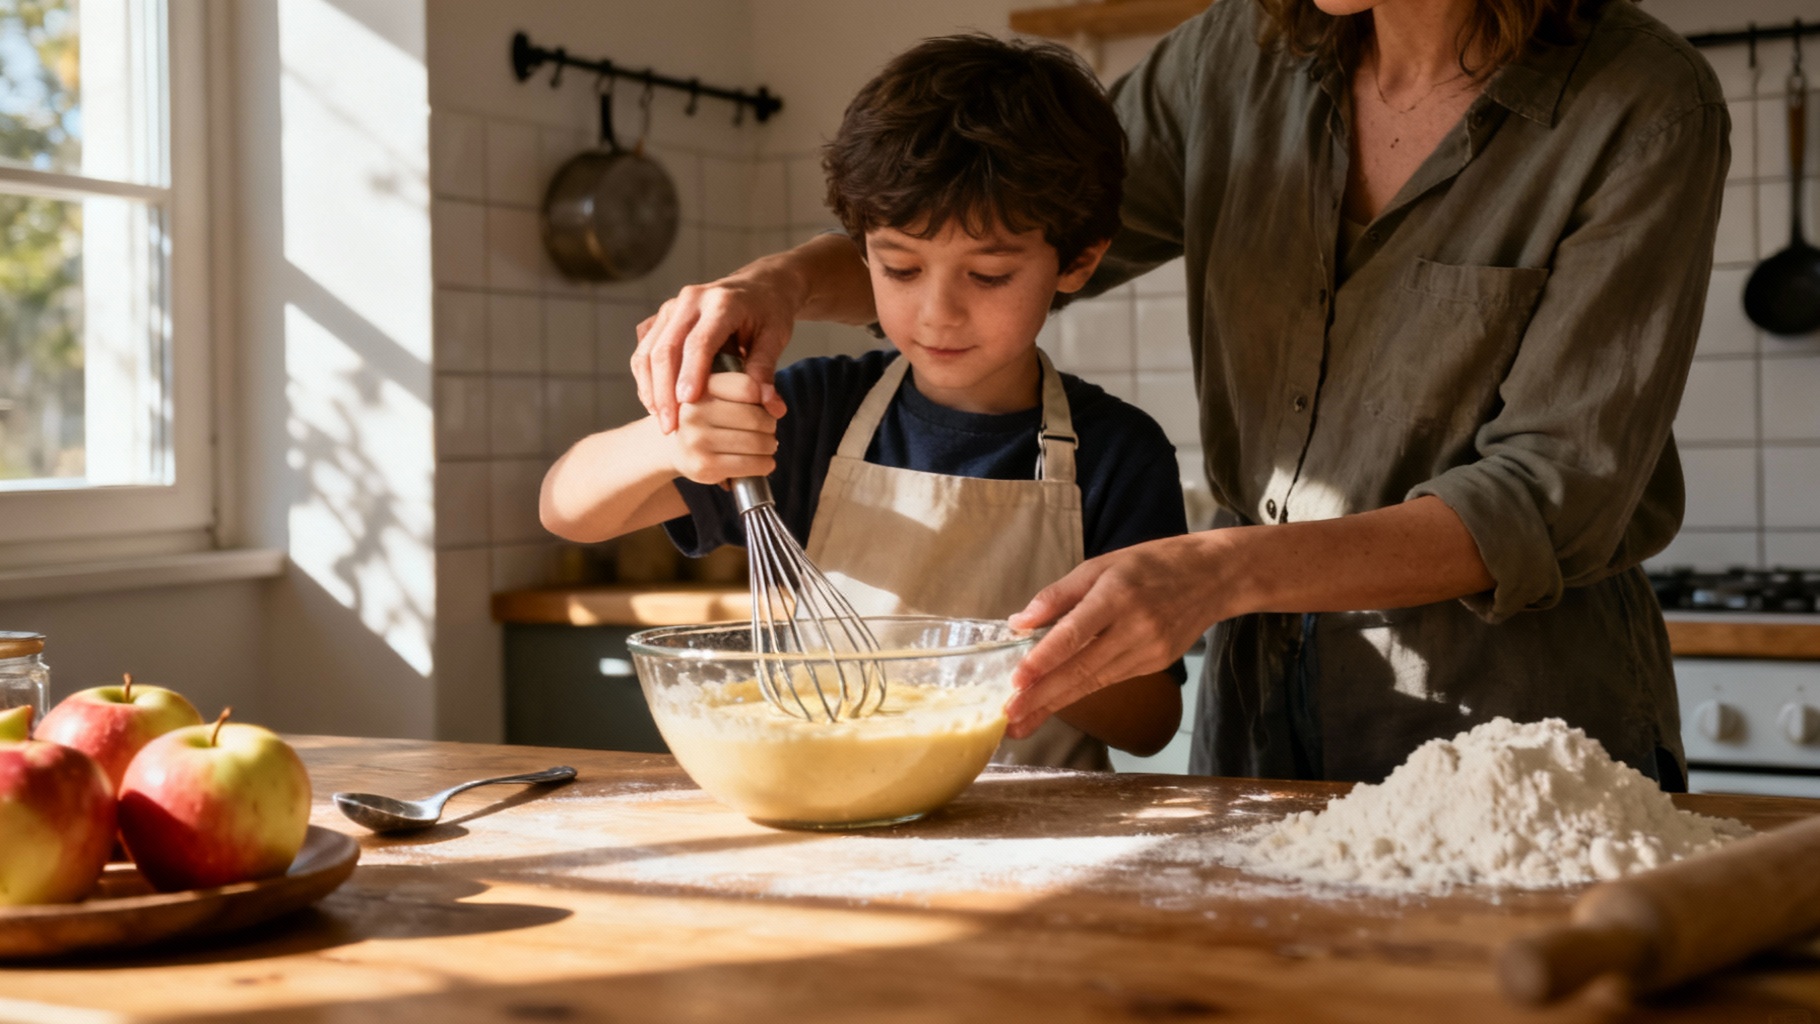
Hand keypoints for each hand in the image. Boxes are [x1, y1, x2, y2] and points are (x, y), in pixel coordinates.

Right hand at [633, 262, 800, 433]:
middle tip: (670, 427)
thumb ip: (766, 370)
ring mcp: (671, 307)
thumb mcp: (775, 337)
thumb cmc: (769, 312)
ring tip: (661, 420)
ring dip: (650, 388)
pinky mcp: (661, 318)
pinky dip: (646, 379)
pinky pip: (644, 350)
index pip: (699, 341)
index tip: (688, 404)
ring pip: (648, 350)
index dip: (691, 373)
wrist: (759, 285)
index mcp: (721, 302)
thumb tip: (772, 407)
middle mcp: (690, 300)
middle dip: (663, 390)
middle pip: (665, 348)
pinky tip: (656, 404)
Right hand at [669, 372, 779, 485]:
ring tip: (766, 445)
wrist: (674, 447)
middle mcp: (692, 411)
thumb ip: (753, 390)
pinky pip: (750, 464)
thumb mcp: (721, 393)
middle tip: (768, 430)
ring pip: (757, 442)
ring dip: (770, 445)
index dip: (764, 397)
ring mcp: (696, 440)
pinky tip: (763, 461)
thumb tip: (779, 407)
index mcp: (699, 386)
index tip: (765, 406)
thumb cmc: (707, 417)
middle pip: (755, 416)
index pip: (747, 387)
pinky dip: (765, 464)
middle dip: (770, 425)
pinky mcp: (703, 466)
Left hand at [1003, 534, 1233, 738]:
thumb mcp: (1102, 564)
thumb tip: (1019, 622)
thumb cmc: (1152, 563)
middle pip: (1082, 669)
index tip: (1016, 681)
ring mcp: (1149, 651)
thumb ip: (1058, 595)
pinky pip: (1109, 680)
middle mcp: (1135, 628)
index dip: (1044, 660)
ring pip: (1094, 682)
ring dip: (1055, 703)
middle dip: (1042, 697)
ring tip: (1022, 722)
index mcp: (1118, 594)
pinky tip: (1053, 703)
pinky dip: (1079, 692)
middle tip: (1009, 717)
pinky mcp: (1155, 665)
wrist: (1215, 577)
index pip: (1075, 634)